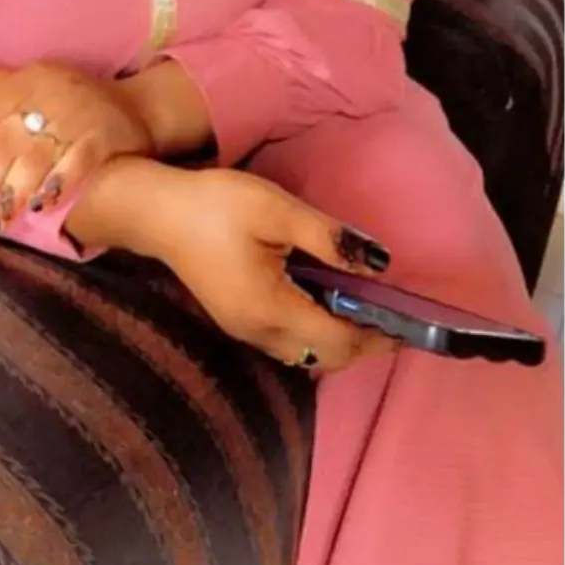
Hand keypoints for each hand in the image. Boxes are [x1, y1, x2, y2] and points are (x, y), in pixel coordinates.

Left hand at [0, 64, 154, 232]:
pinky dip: (55, 187)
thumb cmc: (75, 97)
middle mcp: (49, 95)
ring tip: (0, 219)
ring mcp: (78, 116)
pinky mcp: (104, 136)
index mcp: (26, 80)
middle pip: (2, 144)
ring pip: (33, 160)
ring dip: (12, 194)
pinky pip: (75, 164)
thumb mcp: (34, 78)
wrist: (139, 105)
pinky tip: (42, 206)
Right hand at [154, 167, 396, 372]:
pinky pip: (288, 340)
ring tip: (370, 310)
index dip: (377, 339)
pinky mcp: (237, 319)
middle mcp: (257, 333)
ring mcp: (243, 330)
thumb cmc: (217, 206)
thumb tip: (379, 263)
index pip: (338, 342)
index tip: (409, 328)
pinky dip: (318, 331)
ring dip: (340, 340)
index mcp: (271, 310)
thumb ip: (332, 240)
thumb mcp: (280, 212)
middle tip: (395, 319)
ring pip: (305, 353)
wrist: (155, 212)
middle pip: (324, 357)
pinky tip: (330, 302)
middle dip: (363, 345)